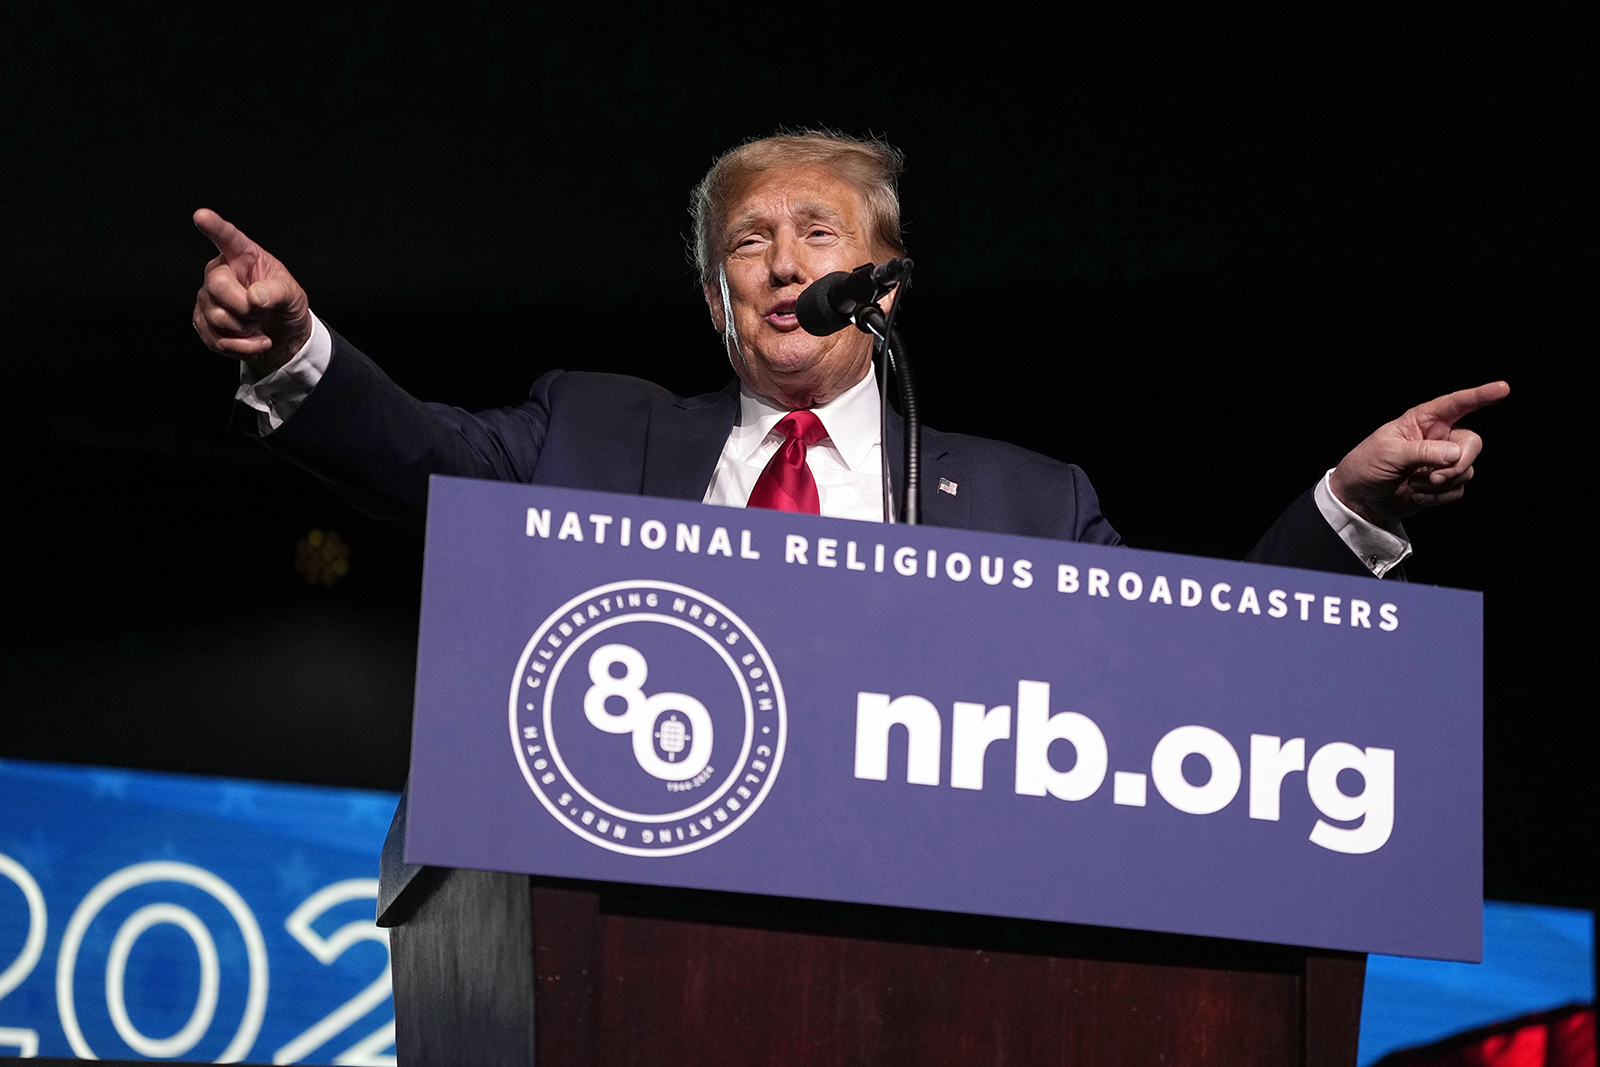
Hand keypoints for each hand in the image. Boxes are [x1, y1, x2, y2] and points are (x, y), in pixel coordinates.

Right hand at [191, 208, 311, 373]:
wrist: (282, 337)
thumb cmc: (286, 307)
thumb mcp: (293, 296)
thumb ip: (277, 292)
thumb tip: (255, 297)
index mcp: (243, 257)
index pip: (228, 239)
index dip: (215, 227)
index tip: (202, 216)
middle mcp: (220, 272)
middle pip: (217, 285)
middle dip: (244, 307)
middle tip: (261, 312)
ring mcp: (207, 298)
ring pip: (217, 316)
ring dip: (246, 330)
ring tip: (258, 326)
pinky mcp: (202, 322)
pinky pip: (215, 338)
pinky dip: (241, 347)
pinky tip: (254, 341)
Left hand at [1329, 381, 1509, 524]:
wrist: (1360, 499)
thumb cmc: (1367, 466)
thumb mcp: (1389, 454)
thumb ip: (1423, 452)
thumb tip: (1455, 453)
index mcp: (1422, 420)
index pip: (1456, 404)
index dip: (1480, 395)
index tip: (1502, 388)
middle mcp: (1437, 438)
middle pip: (1472, 443)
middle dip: (1459, 463)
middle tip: (1435, 477)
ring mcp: (1441, 461)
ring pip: (1466, 469)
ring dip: (1442, 483)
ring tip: (1414, 486)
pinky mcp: (1443, 483)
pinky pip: (1458, 489)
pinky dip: (1440, 497)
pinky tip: (1417, 496)